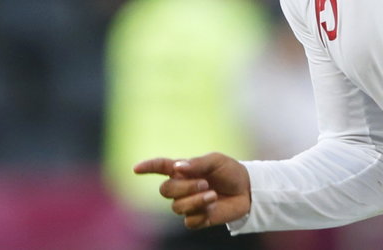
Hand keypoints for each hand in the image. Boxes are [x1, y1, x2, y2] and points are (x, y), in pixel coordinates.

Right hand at [134, 153, 251, 228]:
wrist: (246, 190)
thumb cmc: (230, 172)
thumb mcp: (216, 161)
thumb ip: (197, 163)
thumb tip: (176, 169)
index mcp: (183, 170)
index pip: (160, 168)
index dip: (148, 168)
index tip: (136, 169)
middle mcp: (182, 187)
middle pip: (165, 190)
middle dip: (184, 188)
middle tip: (205, 183)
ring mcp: (188, 204)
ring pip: (176, 207)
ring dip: (195, 200)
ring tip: (213, 194)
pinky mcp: (197, 219)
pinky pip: (189, 221)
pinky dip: (202, 213)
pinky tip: (213, 206)